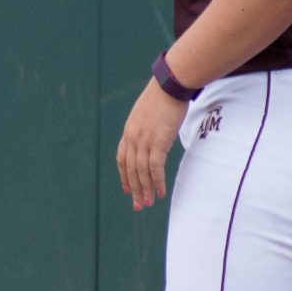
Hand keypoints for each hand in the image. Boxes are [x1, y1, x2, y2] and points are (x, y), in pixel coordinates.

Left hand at [116, 80, 186, 209]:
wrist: (170, 85)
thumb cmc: (163, 95)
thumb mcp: (148, 112)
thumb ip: (146, 126)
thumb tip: (154, 132)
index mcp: (129, 130)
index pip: (122, 158)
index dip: (124, 175)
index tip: (127, 189)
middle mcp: (133, 137)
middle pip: (130, 169)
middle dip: (135, 189)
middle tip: (138, 205)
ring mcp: (144, 140)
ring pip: (141, 172)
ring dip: (145, 190)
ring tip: (148, 203)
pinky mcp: (158, 142)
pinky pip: (155, 168)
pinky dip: (158, 182)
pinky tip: (161, 193)